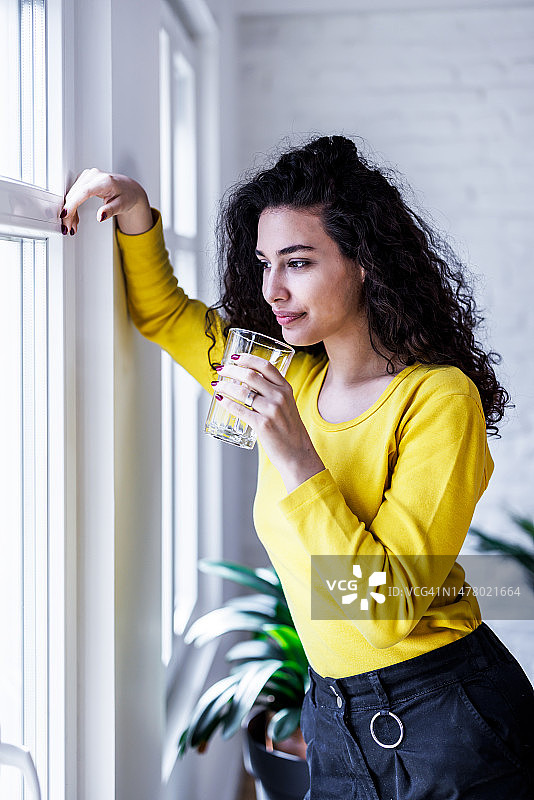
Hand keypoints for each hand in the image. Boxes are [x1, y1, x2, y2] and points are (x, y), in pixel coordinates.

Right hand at [59, 168, 152, 235]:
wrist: (128, 189)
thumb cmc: (127, 196)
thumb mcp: (122, 206)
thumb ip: (110, 211)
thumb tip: (100, 217)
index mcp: (105, 181)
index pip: (84, 192)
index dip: (73, 203)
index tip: (65, 214)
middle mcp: (94, 175)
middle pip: (75, 194)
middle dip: (69, 213)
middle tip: (69, 229)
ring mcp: (88, 176)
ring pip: (72, 194)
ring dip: (70, 211)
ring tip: (73, 226)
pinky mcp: (84, 179)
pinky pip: (74, 193)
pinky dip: (73, 206)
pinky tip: (75, 217)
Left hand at [212, 353, 324, 492]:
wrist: (298, 454)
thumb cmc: (289, 431)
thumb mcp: (287, 406)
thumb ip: (272, 394)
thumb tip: (245, 385)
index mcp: (286, 389)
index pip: (266, 366)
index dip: (248, 359)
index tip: (235, 357)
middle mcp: (280, 397)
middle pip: (250, 375)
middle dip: (231, 370)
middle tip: (221, 370)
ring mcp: (271, 410)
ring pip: (242, 391)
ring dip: (225, 386)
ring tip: (217, 385)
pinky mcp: (263, 425)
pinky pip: (239, 409)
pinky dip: (227, 403)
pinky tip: (221, 400)